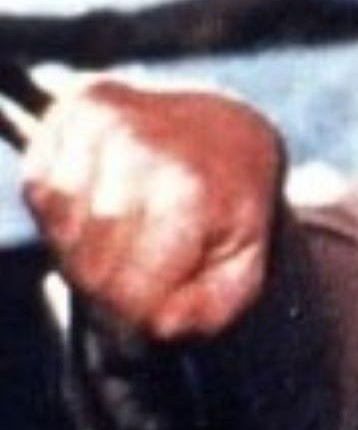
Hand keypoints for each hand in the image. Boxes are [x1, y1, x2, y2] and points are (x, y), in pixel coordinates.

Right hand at [20, 78, 283, 341]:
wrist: (232, 128)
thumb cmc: (233, 203)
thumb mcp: (244, 261)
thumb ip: (210, 307)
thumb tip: (158, 324)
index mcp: (190, 188)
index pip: (126, 285)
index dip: (133, 311)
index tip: (152, 305)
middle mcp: (144, 145)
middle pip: (88, 260)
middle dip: (108, 280)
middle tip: (140, 267)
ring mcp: (107, 119)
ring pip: (59, 223)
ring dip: (82, 243)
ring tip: (127, 231)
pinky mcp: (79, 105)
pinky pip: (41, 184)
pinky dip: (63, 207)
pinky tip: (103, 196)